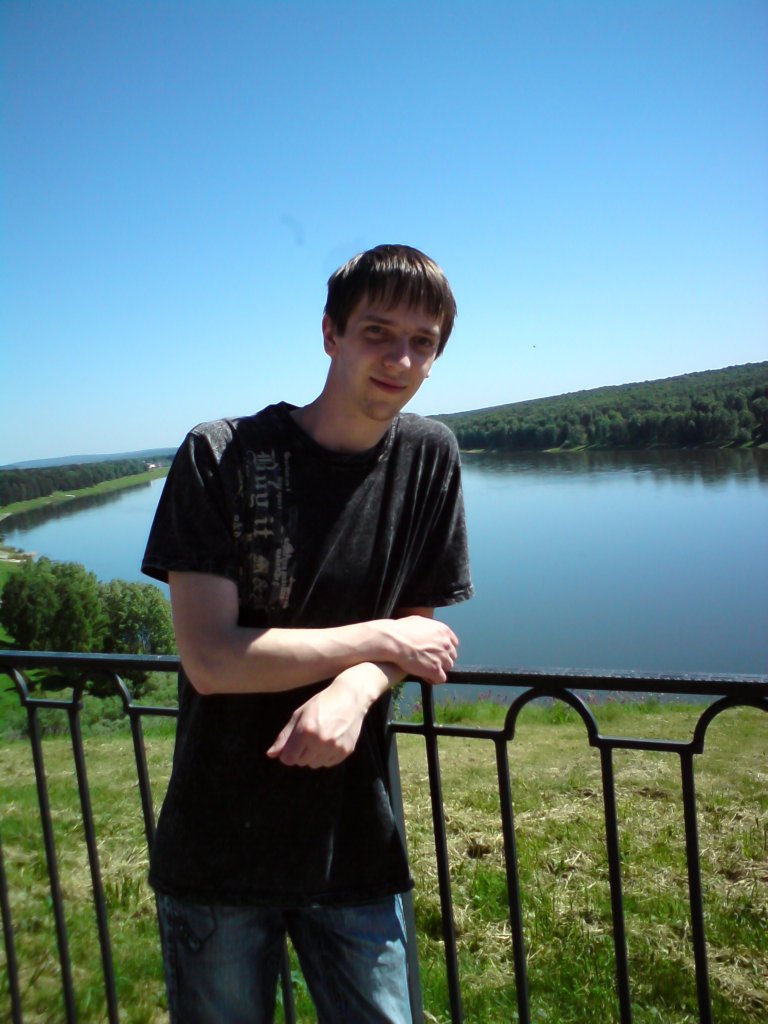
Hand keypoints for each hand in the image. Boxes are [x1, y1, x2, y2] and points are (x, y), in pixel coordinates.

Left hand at [266, 666, 380, 768]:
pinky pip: (328, 763)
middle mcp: (320, 741)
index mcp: (305, 731)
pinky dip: (326, 756)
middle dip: (300, 753)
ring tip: (320, 738)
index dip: (288, 752)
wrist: (350, 698)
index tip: (293, 744)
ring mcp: (334, 747)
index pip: (288, 759)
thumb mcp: (299, 715)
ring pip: (314, 764)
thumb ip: (284, 736)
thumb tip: (270, 755)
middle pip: (301, 762)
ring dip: (313, 755)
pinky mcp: (345, 751)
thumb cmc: (321, 703)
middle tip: (308, 737)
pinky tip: (330, 741)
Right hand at [379, 615, 457, 683]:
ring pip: (447, 667)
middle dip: (442, 659)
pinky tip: (424, 676)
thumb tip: (427, 631)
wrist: (394, 641)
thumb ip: (428, 628)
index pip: (453, 643)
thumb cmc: (401, 629)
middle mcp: (446, 643)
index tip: (437, 651)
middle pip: (451, 656)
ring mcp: (442, 657)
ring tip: (425, 669)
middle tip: (430, 660)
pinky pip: (441, 679)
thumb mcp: (418, 621)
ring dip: (438, 669)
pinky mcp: (435, 670)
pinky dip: (433, 679)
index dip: (445, 648)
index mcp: (444, 631)